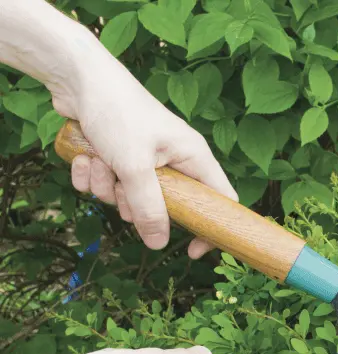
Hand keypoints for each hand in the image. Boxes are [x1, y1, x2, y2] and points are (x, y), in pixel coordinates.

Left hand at [52, 48, 237, 257]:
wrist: (76, 77)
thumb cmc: (117, 112)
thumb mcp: (135, 166)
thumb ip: (148, 208)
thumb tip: (159, 245)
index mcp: (193, 157)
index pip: (220, 201)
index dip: (211, 229)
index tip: (192, 251)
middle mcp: (173, 160)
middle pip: (165, 207)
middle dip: (135, 205)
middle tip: (121, 188)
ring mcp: (144, 160)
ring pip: (129, 198)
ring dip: (105, 187)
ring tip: (97, 161)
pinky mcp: (117, 157)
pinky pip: (106, 186)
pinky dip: (91, 177)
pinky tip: (82, 158)